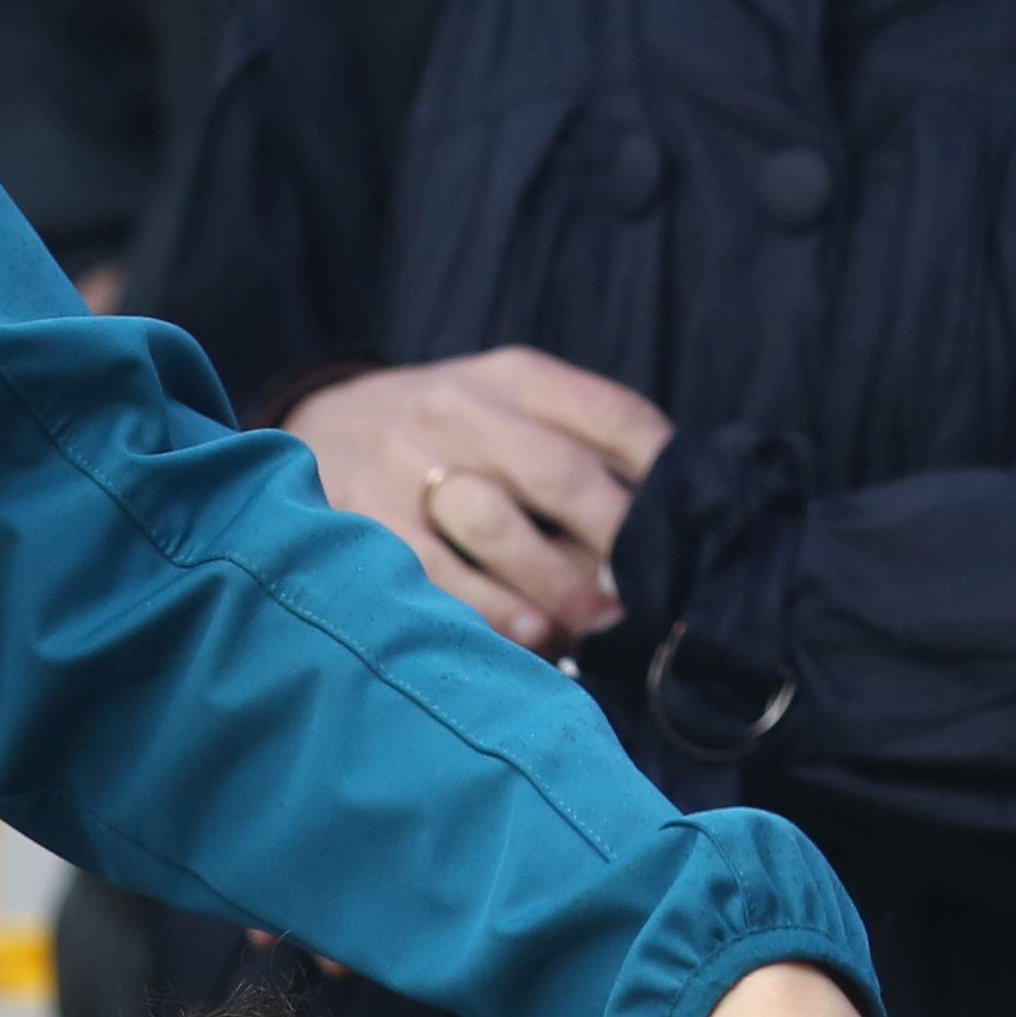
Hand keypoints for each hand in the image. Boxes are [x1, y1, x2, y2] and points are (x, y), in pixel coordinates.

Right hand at [281, 349, 674, 653]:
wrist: (317, 424)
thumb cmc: (443, 431)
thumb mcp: (506, 402)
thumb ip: (576, 439)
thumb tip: (666, 519)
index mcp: (515, 378)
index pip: (611, 414)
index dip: (665, 471)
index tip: (697, 522)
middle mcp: (464, 412)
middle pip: (563, 476)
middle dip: (620, 542)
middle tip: (658, 592)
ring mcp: (412, 467)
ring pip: (502, 529)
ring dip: (562, 586)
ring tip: (600, 624)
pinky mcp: (371, 524)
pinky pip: (442, 578)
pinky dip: (494, 612)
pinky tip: (535, 638)